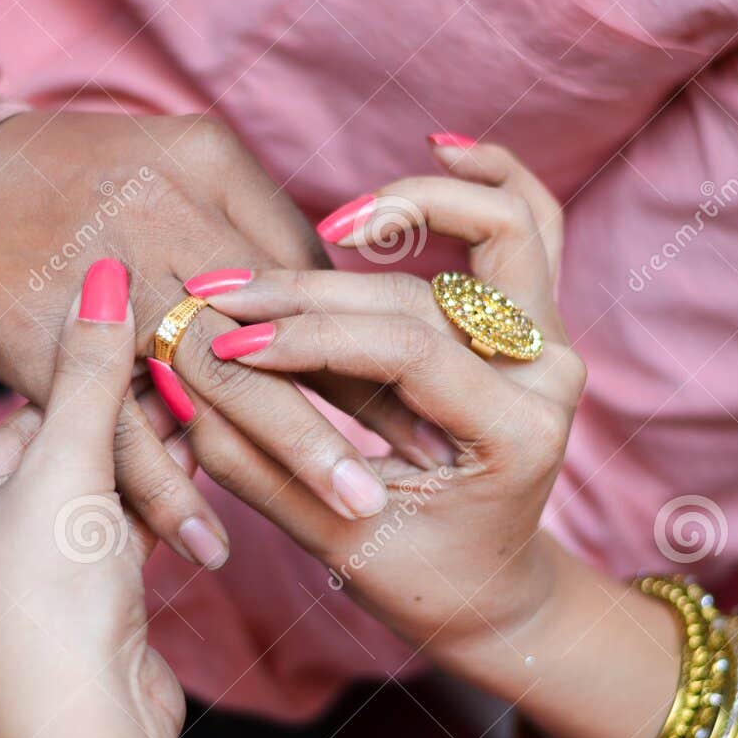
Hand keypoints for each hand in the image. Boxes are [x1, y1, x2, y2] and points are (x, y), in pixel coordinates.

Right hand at [0, 78, 445, 570]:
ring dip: (284, 453)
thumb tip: (325, 294)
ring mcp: (100, 282)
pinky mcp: (39, 338)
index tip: (427, 395)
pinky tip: (212, 538)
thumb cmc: (65, 165)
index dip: (368, 338)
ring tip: (352, 512)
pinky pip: (110, 424)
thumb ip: (248, 219)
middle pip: (276, 325)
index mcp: (203, 169)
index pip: (307, 270)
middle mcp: (160, 221)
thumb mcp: (172, 157)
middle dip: (356, 402)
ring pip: (207, 378)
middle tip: (426, 462)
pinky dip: (162, 487)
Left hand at [0, 260, 203, 737]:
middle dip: (64, 389)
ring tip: (163, 374)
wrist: (88, 733)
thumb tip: (99, 277)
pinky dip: (133, 487)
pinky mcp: (60, 599)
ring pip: (57, 479)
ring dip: (112, 436)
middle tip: (112, 328)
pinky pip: (93, 520)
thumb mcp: (63, 469)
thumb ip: (85, 372)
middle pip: (0, 438)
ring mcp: (2, 573)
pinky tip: (186, 443)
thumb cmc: (42, 601)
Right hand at [193, 142, 585, 683]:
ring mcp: (548, 340)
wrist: (487, 588)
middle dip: (316, 292)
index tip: (223, 344)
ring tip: (330, 226)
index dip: (306, 340)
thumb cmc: (415, 580)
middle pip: (424, 293)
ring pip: (493, 230)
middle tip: (226, 296)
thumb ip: (266, 464)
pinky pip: (529, 223)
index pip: (403, 351)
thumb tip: (187, 382)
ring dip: (408, 208)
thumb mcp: (336, 542)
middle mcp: (549, 375)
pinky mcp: (531, 320)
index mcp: (518, 435)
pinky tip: (437, 149)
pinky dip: (491, 180)